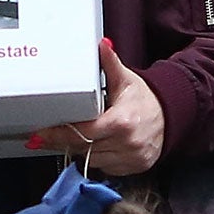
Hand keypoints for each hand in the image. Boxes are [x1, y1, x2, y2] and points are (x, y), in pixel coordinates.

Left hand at [28, 39, 165, 176]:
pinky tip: (95, 146)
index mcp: (122, 121)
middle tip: (45, 137)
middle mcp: (127, 143)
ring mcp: (132, 158)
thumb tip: (101, 44)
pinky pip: (105, 168)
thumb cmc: (145, 98)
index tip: (41, 133)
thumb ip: (110, 63)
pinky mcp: (134, 168)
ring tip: (72, 138)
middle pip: (84, 148)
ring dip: (80, 150)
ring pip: (92, 160)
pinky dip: (97, 159)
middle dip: (64, 142)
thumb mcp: (126, 80)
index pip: (83, 132)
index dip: (59, 133)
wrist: (172, 116)